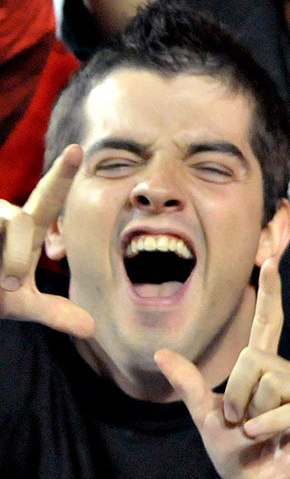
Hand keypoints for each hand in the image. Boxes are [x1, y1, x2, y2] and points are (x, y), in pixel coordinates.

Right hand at [0, 145, 92, 337]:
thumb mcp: (17, 303)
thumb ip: (53, 312)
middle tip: (7, 284)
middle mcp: (1, 215)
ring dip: (0, 261)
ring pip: (2, 225)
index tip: (79, 149)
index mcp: (23, 228)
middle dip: (14, 257)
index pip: (47, 200)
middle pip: (18, 221)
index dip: (62, 175)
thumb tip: (91, 330)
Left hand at [157, 258, 289, 478]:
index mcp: (263, 372)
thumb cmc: (241, 456)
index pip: (266, 325)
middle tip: (240, 420)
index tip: (270, 261)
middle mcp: (288, 375)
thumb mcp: (206, 419)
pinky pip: (289, 405)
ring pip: (270, 379)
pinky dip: (267, 425)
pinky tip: (260, 437)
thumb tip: (161, 353)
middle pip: (255, 357)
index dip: (269, 294)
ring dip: (251, 411)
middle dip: (237, 392)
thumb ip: (190, 386)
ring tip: (254, 431)